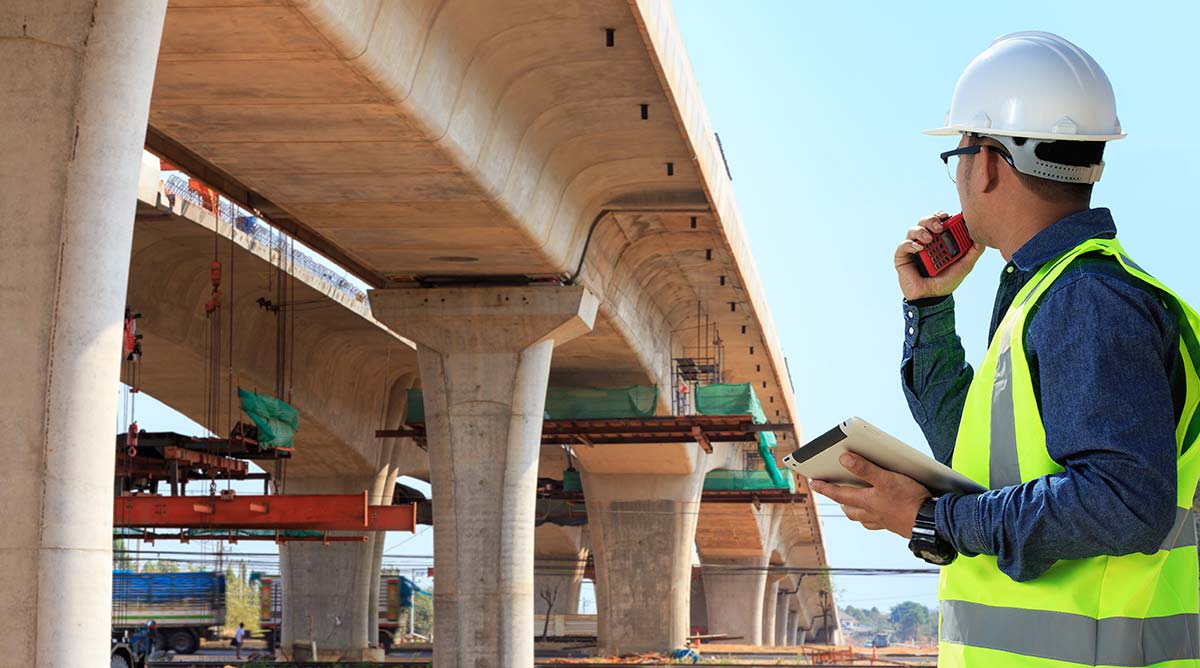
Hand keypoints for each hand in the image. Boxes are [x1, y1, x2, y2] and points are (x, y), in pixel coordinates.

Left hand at [809, 452, 931, 538]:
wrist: (930, 522)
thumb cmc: (909, 500)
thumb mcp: (886, 479)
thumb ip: (865, 469)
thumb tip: (844, 460)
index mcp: (866, 502)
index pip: (838, 494)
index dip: (824, 488)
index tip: (813, 483)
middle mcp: (871, 514)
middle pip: (849, 509)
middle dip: (839, 501)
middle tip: (833, 493)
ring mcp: (882, 521)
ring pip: (861, 517)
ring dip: (854, 510)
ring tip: (852, 502)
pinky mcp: (895, 525)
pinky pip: (877, 522)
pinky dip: (872, 517)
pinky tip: (878, 512)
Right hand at [894, 211, 985, 300]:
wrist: (932, 298)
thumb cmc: (947, 281)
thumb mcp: (964, 265)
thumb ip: (974, 252)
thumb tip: (982, 237)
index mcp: (940, 240)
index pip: (940, 222)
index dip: (942, 216)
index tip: (948, 216)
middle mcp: (926, 241)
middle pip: (925, 221)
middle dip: (932, 220)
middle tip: (939, 227)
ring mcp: (913, 248)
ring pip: (913, 230)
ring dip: (921, 231)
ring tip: (929, 240)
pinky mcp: (902, 256)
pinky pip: (903, 245)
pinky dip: (910, 244)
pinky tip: (919, 249)